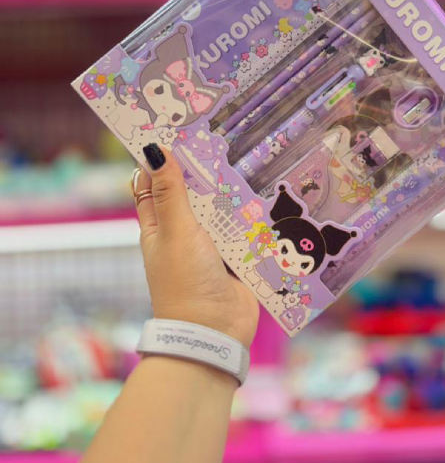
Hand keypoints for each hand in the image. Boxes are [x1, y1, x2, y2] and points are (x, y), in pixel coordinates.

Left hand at [133, 144, 258, 347]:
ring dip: (234, 192)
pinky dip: (255, 216)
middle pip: (195, 193)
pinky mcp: (238, 257)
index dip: (160, 158)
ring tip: (253, 157)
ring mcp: (213, 246)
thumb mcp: (176, 232)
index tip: (175, 128)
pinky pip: (246, 230)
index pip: (155, 184)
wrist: (215, 334)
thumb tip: (155, 151)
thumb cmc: (185, 282)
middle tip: (224, 135)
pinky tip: (271, 193)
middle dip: (206, 170)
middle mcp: (185, 233)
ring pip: (223, 209)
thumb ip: (171, 193)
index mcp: (160, 226)